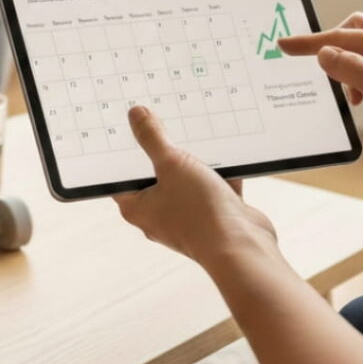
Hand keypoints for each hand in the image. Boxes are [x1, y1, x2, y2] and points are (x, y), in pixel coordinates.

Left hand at [113, 105, 279, 270]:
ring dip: (193, 161)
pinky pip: (213, 187)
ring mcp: (187, 217)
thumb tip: (135, 115)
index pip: (119, 175)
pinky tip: (226, 153)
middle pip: (154, 174)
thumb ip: (153, 139)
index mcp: (137, 208)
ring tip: (194, 131)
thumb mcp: (172, 164)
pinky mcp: (214, 216)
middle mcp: (159, 215)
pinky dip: (219, 173)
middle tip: (160, 120)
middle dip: (161, 150)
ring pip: (185, 180)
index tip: (123, 127)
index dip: (120, 151)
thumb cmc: (199, 213)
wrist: (244, 248)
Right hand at [278, 12, 362, 179]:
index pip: (342, 38)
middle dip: (331, 45)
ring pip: (362, 52)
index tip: (285, 46)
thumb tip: (325, 53)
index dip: (310, 43)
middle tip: (316, 65)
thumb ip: (352, 70)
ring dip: (346, 67)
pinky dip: (358, 79)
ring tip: (348, 96)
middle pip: (354, 32)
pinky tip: (361, 101)